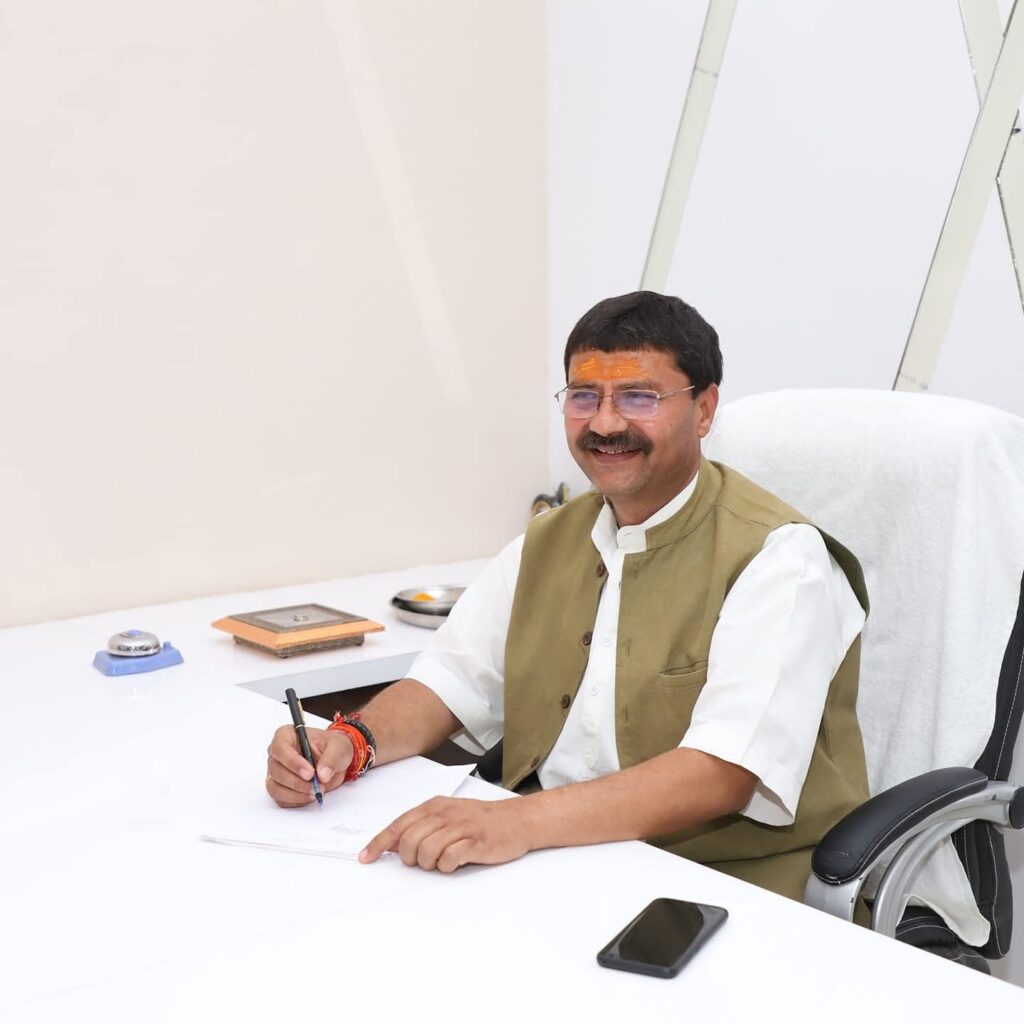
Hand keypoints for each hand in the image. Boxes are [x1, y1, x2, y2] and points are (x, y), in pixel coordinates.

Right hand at [265, 725, 353, 806]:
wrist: (336, 761)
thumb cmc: (333, 748)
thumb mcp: (339, 747)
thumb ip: (331, 759)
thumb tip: (322, 775)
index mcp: (287, 736)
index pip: (280, 748)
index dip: (293, 762)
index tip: (309, 773)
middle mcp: (278, 754)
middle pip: (276, 770)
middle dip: (297, 782)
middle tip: (316, 786)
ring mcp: (276, 772)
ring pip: (275, 787)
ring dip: (296, 794)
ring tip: (315, 792)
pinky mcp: (279, 788)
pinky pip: (281, 799)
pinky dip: (295, 801)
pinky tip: (309, 796)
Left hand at [359, 796, 531, 871]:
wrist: (517, 820)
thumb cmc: (480, 820)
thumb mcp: (448, 815)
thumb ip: (421, 826)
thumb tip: (391, 843)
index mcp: (434, 806)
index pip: (398, 825)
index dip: (379, 843)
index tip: (366, 858)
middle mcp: (444, 814)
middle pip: (408, 842)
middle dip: (410, 858)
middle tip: (425, 860)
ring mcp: (460, 827)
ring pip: (425, 852)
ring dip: (430, 863)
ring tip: (443, 860)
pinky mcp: (475, 842)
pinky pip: (449, 860)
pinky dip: (448, 866)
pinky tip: (457, 862)